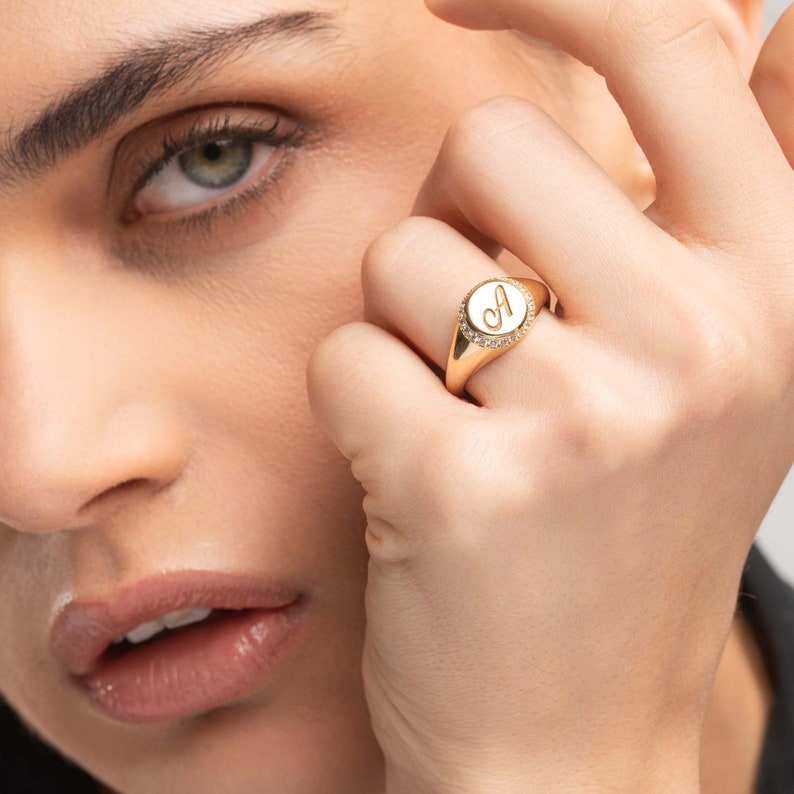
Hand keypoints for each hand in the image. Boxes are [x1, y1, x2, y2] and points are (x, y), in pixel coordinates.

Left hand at [307, 2, 793, 791]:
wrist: (569, 726)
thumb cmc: (613, 537)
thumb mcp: (702, 363)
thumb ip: (706, 200)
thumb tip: (753, 22)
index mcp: (770, 287)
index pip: (667, 49)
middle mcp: (702, 336)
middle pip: (488, 144)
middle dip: (457, 225)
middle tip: (489, 335)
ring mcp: (590, 413)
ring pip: (402, 255)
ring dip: (408, 330)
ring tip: (468, 422)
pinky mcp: (466, 483)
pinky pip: (346, 358)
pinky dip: (358, 408)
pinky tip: (422, 481)